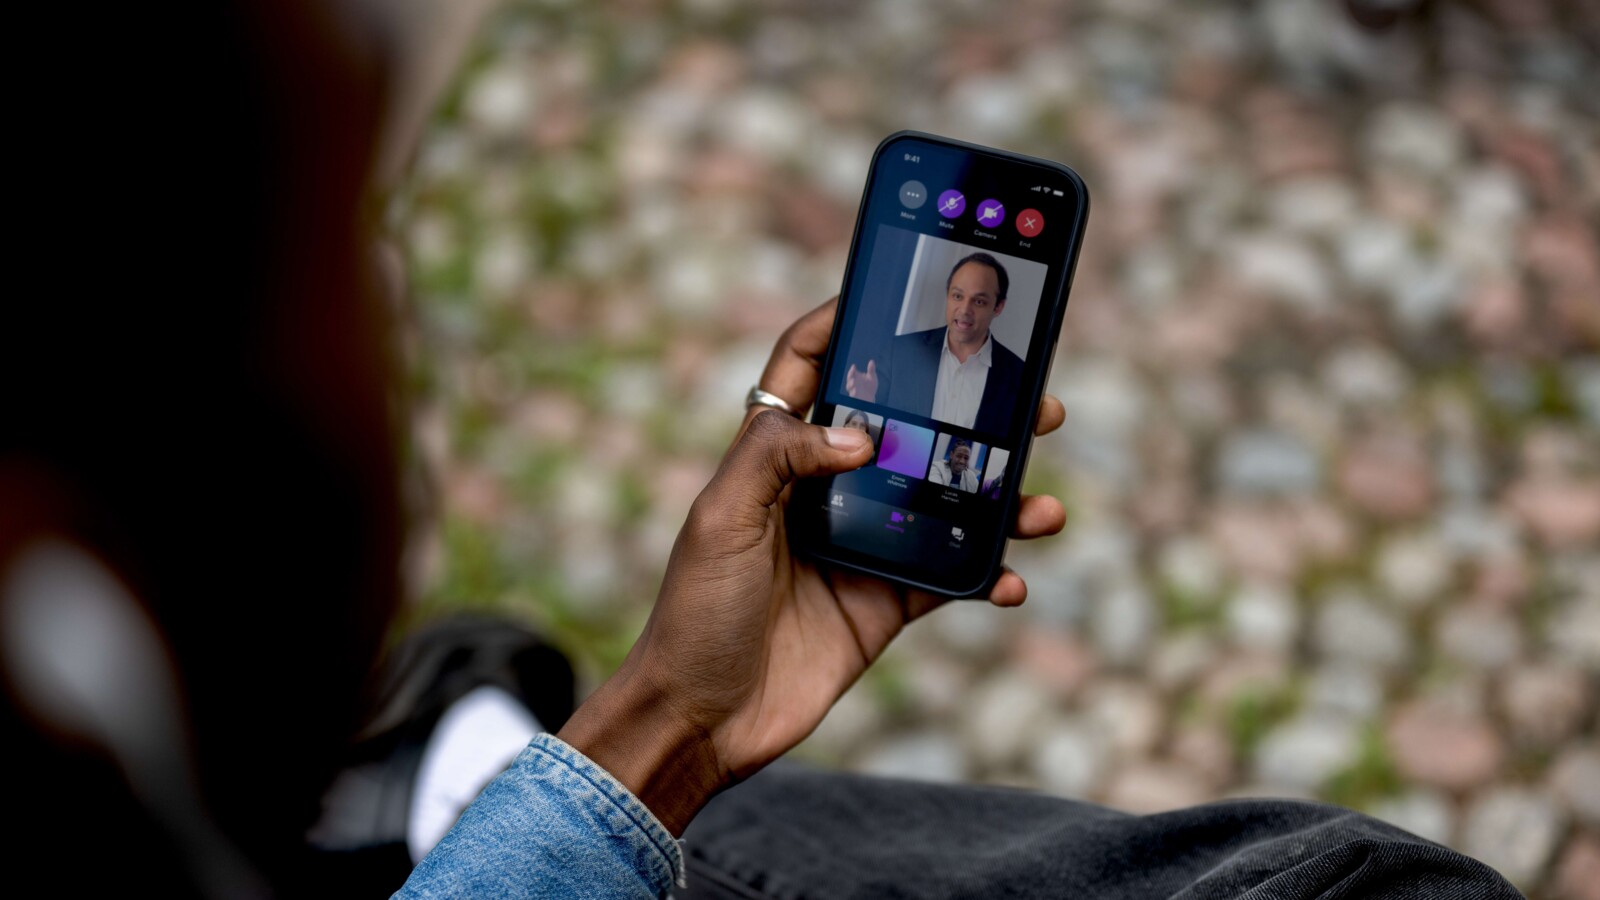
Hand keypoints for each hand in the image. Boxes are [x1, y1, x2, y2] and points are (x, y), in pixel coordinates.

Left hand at [557, 298, 1067, 834]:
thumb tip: (863, 435)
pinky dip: (989, 576)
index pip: (807, 366)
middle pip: (905, 426)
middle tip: (1028, 396)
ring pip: (946, 501)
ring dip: (1001, 497)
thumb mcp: (720, 519)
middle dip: (966, 407)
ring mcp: (862, 544)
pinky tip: (1009, 579)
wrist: (701, 717)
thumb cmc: (694, 611)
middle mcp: (824, 489)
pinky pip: (952, 578)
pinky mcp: (886, 602)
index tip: (894, 291)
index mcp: (774, 454)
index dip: (842, 323)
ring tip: (1041, 501)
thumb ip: (779, 457)